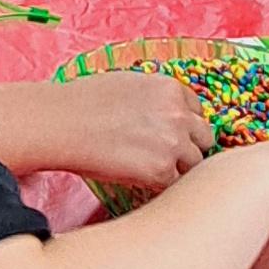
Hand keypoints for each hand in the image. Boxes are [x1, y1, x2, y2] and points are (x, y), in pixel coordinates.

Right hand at [59, 71, 213, 189]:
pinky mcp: (161, 171)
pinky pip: (174, 184)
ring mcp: (173, 144)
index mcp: (170, 89)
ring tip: (151, 169)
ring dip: (178, 168)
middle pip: (205, 138)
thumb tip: (162, 116)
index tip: (172, 133)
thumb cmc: (83, 102)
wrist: (64, 122)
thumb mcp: (128, 84)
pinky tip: (141, 179)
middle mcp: (179, 114)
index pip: (197, 111)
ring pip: (195, 164)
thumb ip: (155, 99)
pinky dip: (161, 184)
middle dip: (189, 146)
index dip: (185, 124)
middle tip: (166, 154)